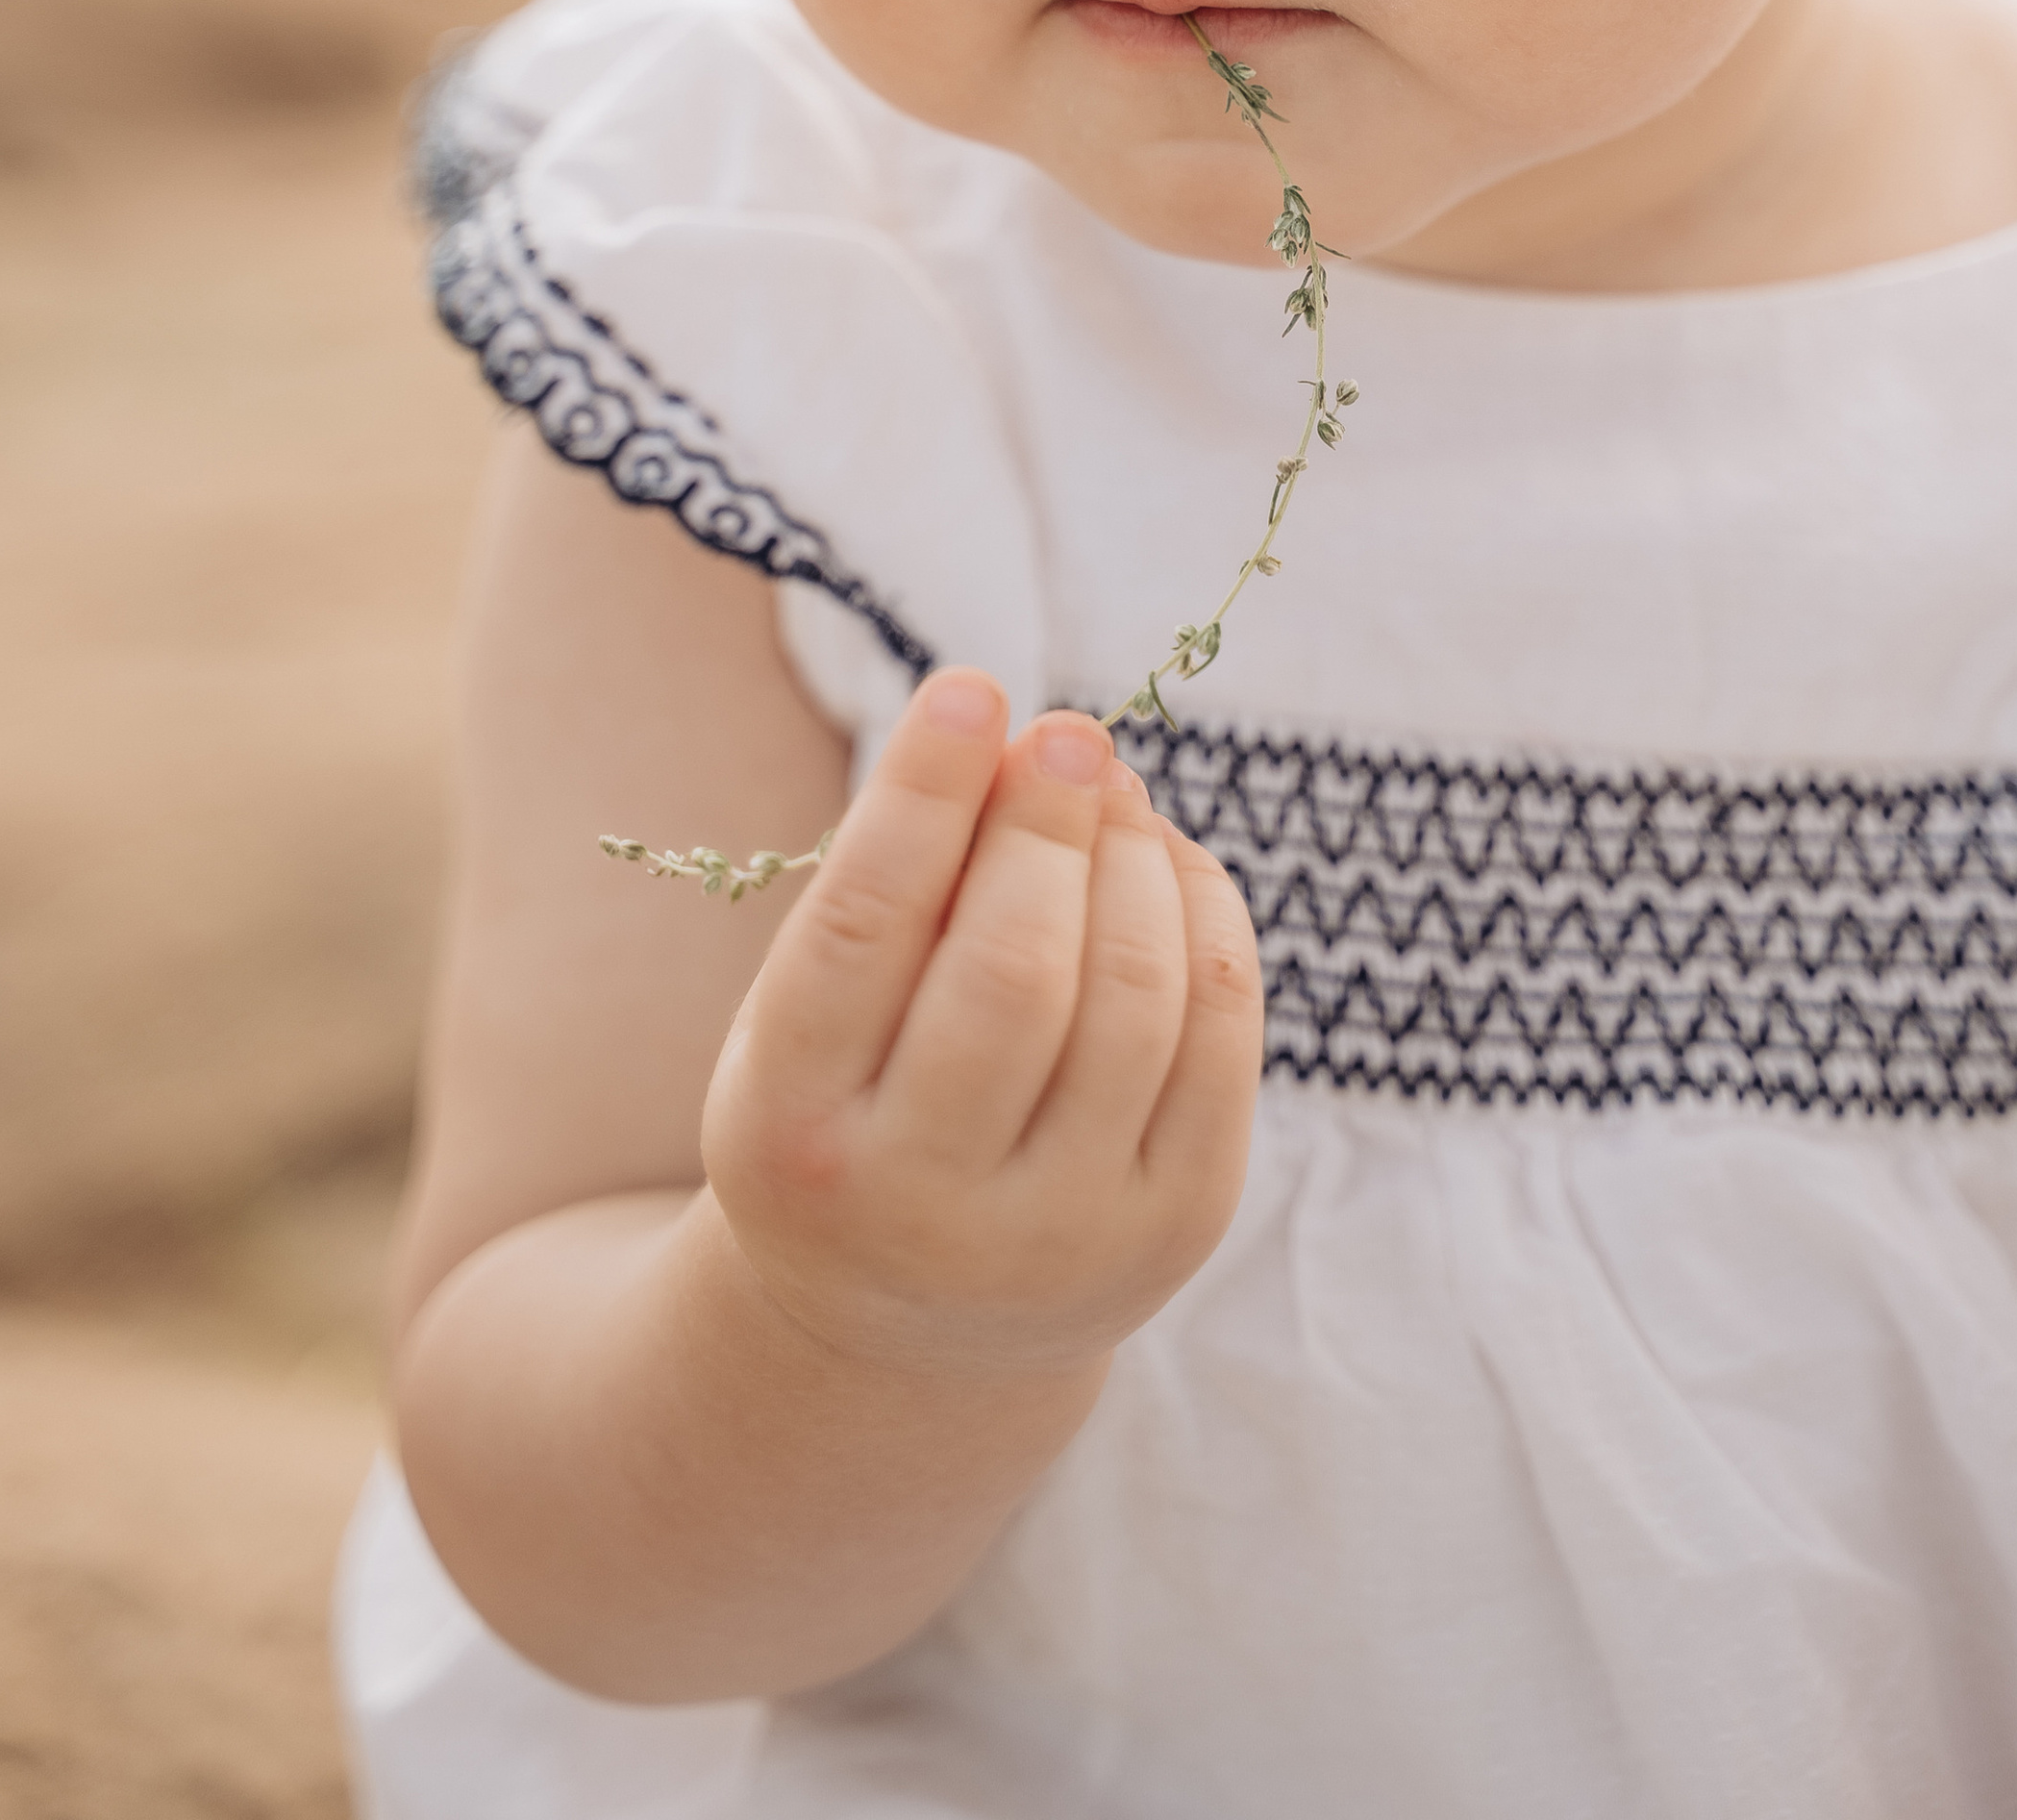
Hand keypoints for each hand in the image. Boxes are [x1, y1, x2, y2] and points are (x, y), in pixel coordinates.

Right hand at [702, 670, 1262, 1383]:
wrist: (912, 1329)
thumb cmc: (851, 1108)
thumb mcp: (812, 1017)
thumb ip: (894, 891)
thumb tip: (1023, 741)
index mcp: (795, 1131)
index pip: (865, 933)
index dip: (924, 796)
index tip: (971, 687)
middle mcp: (923, 1206)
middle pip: (1015, 971)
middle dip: (1048, 824)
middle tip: (1062, 734)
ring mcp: (1064, 1234)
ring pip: (1135, 996)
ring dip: (1134, 856)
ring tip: (1108, 788)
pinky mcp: (1178, 1229)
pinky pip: (1221, 1036)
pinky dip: (1205, 915)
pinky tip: (1167, 861)